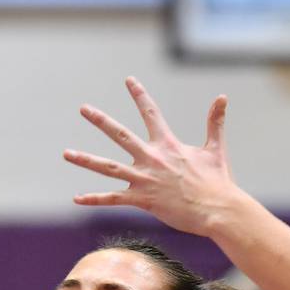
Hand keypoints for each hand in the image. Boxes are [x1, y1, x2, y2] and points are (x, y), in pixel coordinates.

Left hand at [64, 76, 244, 237]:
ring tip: (66, 153)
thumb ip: (215, 122)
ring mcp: (145, 179)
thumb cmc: (218, 181)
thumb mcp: (215, 148)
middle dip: (100, 120)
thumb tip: (223, 97)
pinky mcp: (143, 200)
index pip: (151, 113)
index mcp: (168, 145)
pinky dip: (94, 199)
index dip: (139, 95)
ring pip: (108, 167)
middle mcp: (152, 158)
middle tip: (83, 108)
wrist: (217, 209)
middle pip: (120, 135)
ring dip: (86, 159)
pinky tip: (76, 199)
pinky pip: (113, 199)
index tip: (128, 80)